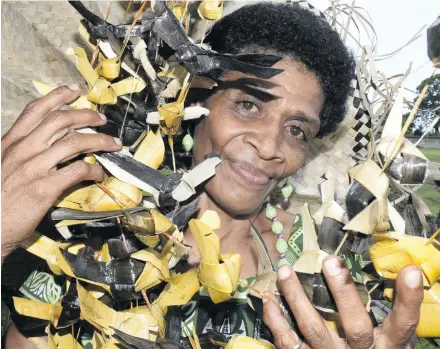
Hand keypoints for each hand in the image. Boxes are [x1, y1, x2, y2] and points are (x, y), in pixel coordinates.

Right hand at [1, 85, 121, 259]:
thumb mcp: (4, 166)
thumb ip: (24, 152)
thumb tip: (51, 144)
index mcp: (11, 143)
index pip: (36, 110)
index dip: (58, 96)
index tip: (75, 91)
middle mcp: (23, 150)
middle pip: (60, 120)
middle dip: (86, 115)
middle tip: (101, 119)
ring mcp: (34, 168)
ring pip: (75, 142)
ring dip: (99, 140)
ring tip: (112, 144)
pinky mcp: (45, 187)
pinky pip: (78, 170)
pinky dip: (94, 169)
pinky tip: (99, 173)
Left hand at [263, 256, 422, 348]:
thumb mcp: (383, 339)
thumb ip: (384, 313)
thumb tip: (395, 270)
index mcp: (386, 347)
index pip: (403, 325)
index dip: (408, 300)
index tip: (410, 271)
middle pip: (355, 326)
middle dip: (343, 293)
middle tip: (331, 262)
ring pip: (314, 329)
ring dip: (297, 298)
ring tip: (285, 270)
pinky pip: (287, 343)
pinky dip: (275, 320)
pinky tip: (269, 300)